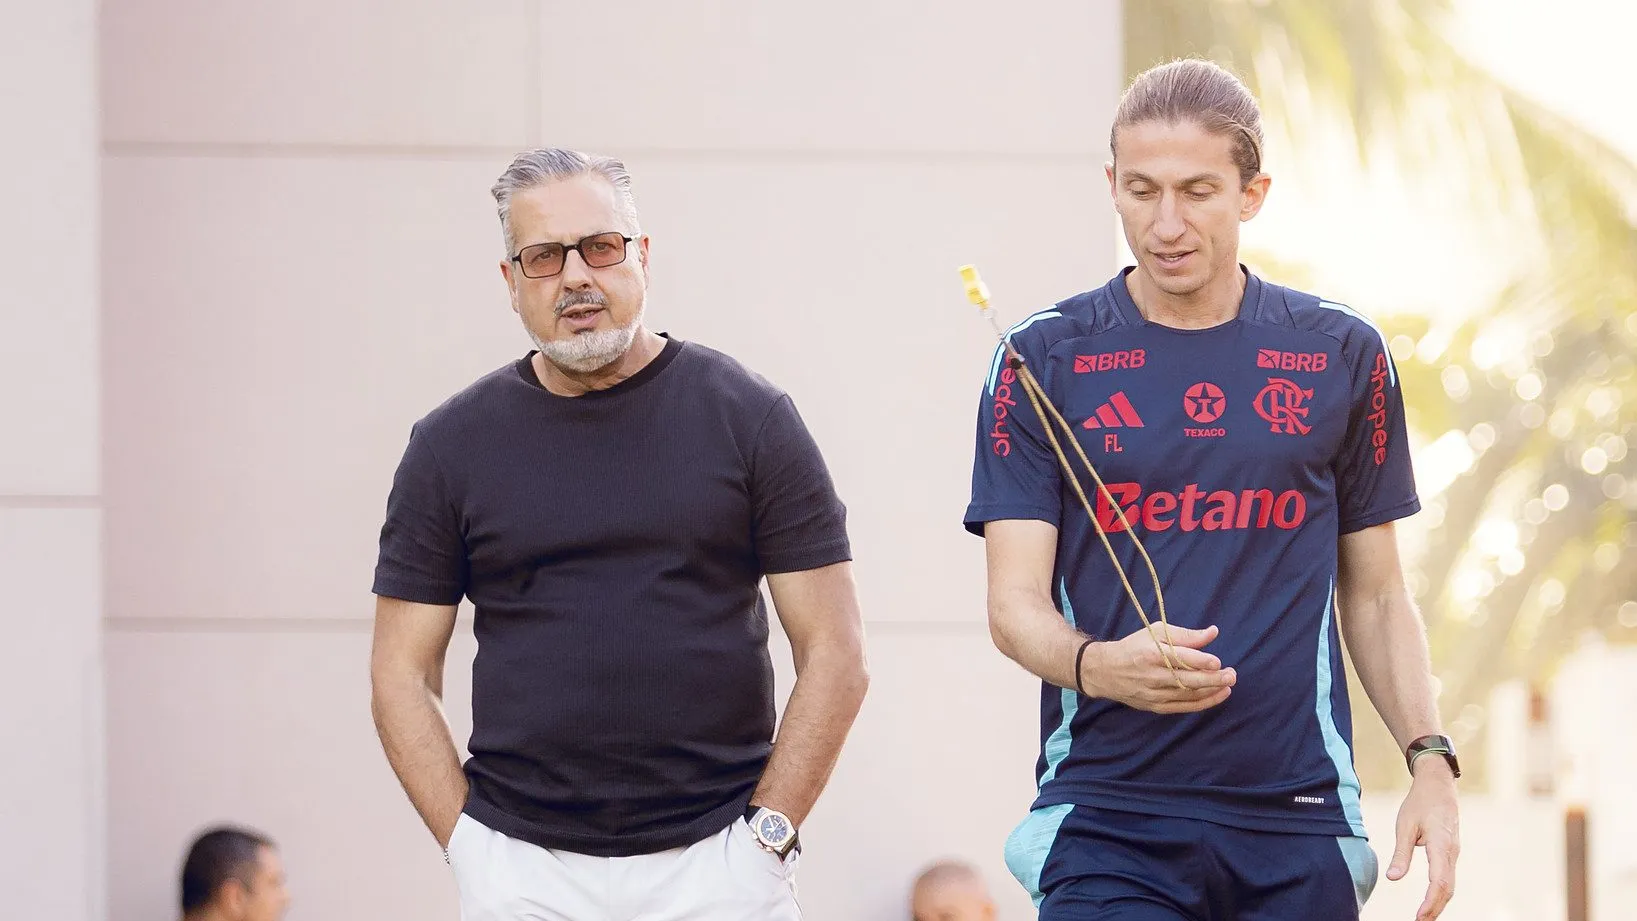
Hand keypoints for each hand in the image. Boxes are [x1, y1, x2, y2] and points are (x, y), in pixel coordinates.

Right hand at [1081, 624, 1235, 712]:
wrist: (1105, 671)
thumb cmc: (1134, 647)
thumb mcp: (1155, 632)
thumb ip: (1185, 635)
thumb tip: (1212, 633)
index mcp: (1151, 653)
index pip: (1179, 658)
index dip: (1199, 661)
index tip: (1217, 662)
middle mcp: (1153, 675)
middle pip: (1187, 679)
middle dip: (1212, 679)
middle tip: (1232, 675)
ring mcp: (1154, 693)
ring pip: (1188, 694)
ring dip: (1211, 691)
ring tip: (1229, 684)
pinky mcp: (1156, 706)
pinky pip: (1184, 706)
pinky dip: (1203, 703)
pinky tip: (1218, 695)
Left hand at [1387, 758, 1459, 919]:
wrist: (1438, 786)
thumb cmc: (1419, 803)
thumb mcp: (1405, 825)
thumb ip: (1401, 853)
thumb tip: (1393, 878)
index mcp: (1441, 845)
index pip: (1439, 881)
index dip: (1431, 901)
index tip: (1420, 916)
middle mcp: (1451, 852)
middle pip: (1447, 888)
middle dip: (1435, 908)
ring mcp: (1453, 853)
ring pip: (1449, 884)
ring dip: (1439, 902)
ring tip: (1424, 917)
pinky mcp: (1450, 852)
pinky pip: (1448, 877)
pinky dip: (1441, 892)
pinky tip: (1431, 901)